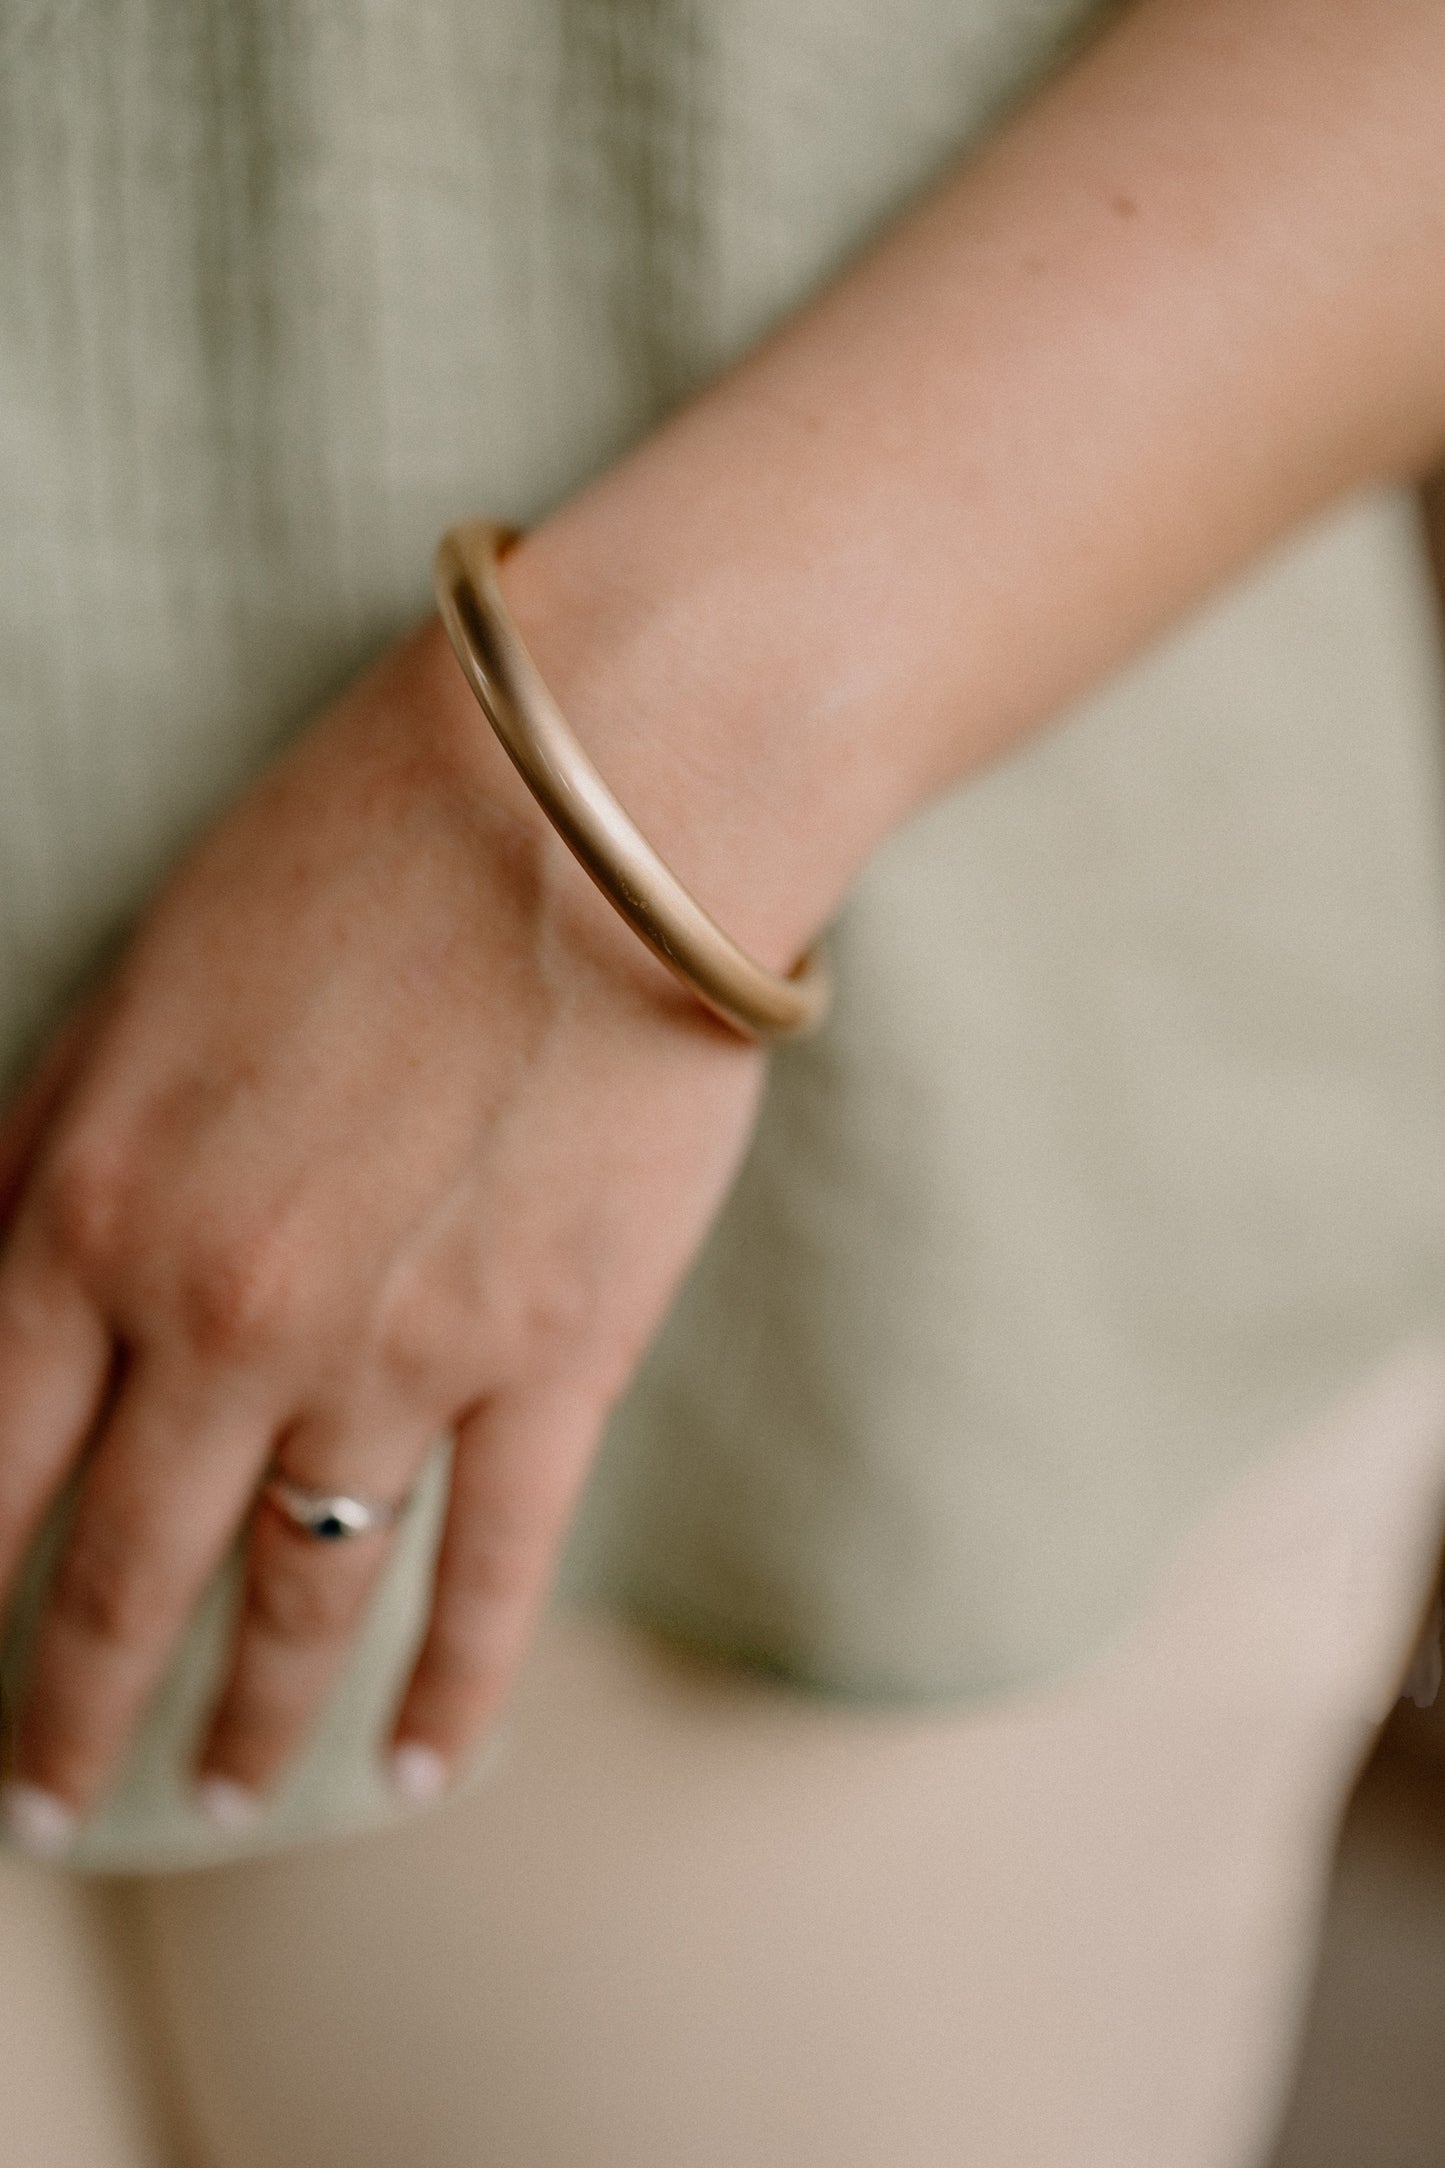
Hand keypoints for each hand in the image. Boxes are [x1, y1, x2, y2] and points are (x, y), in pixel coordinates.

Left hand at [0, 615, 765, 1844]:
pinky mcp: (557, 1361)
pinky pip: (489, 1569)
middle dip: (71, 1706)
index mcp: (96, 1211)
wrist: (593, 805)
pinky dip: (449, 1687)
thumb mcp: (134, 990)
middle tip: (45, 1803)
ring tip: (216, 1800)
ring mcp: (399, 1358)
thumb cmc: (354, 852)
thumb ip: (42, 1157)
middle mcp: (228, 1320)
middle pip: (123, 1568)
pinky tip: (417, 1768)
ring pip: (301, 1591)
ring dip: (246, 1718)